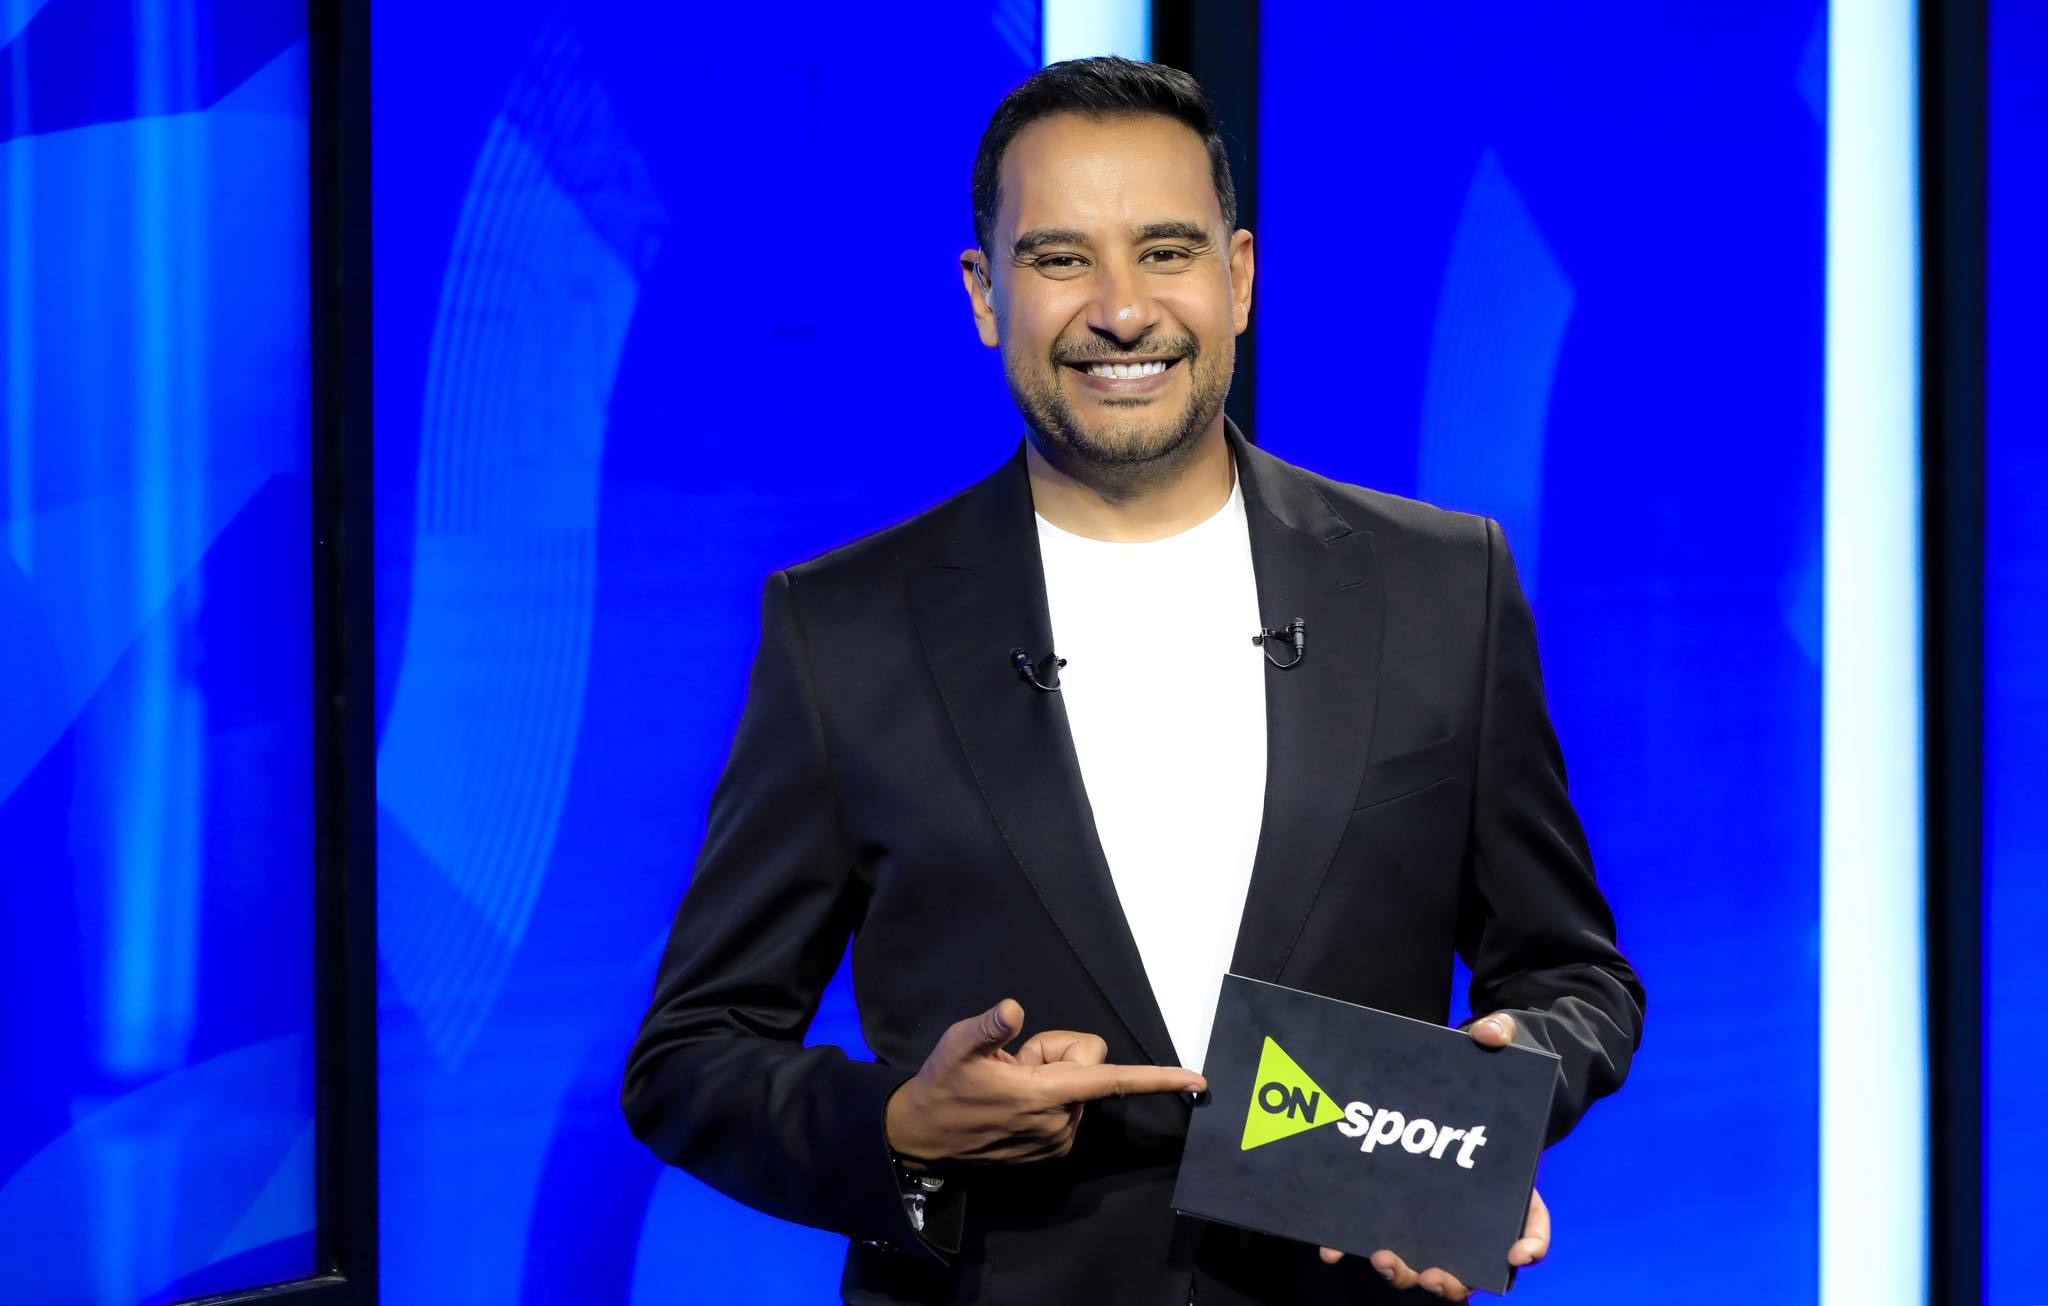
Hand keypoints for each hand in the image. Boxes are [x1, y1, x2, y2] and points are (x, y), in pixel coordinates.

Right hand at [884, 998, 1204, 1165]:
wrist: (923, 1137)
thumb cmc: (942, 1085)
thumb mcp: (957, 1046)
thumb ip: (989, 1027)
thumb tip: (1014, 1010)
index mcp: (1045, 1094)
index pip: (1112, 1079)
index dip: (1157, 1078)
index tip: (1197, 1081)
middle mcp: (1060, 1121)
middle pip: (1090, 1065)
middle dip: (1058, 1053)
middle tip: (1014, 1063)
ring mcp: (1057, 1139)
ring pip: (1078, 1086)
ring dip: (1050, 1077)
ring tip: (1009, 1085)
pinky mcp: (1051, 1149)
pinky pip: (1068, 1106)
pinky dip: (1047, 1097)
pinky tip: (1012, 1102)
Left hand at [1317, 1012, 1549, 1298]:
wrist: (1451, 1067)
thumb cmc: (1487, 1064)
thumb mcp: (1504, 1040)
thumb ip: (1503, 1033)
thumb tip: (1492, 1034)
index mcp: (1512, 1181)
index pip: (1532, 1223)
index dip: (1531, 1244)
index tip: (1516, 1255)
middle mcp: (1472, 1205)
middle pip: (1470, 1258)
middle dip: (1452, 1278)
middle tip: (1433, 1275)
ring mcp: (1430, 1208)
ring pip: (1423, 1257)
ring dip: (1404, 1271)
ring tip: (1383, 1259)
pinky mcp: (1391, 1200)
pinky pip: (1377, 1231)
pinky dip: (1354, 1244)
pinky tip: (1333, 1247)